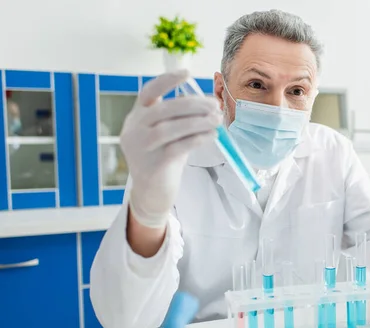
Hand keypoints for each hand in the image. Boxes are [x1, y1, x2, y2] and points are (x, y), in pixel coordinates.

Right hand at [120, 70, 221, 227]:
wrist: (151, 193)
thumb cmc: (163, 159)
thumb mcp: (166, 134)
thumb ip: (179, 118)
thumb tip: (208, 103)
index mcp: (136, 117)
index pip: (148, 92)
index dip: (167, 81)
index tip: (188, 73)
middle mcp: (133, 130)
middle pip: (164, 110)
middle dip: (193, 104)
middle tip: (215, 105)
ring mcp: (140, 148)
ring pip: (170, 128)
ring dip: (197, 122)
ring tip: (217, 120)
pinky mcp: (152, 165)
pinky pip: (177, 147)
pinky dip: (197, 139)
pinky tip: (211, 136)